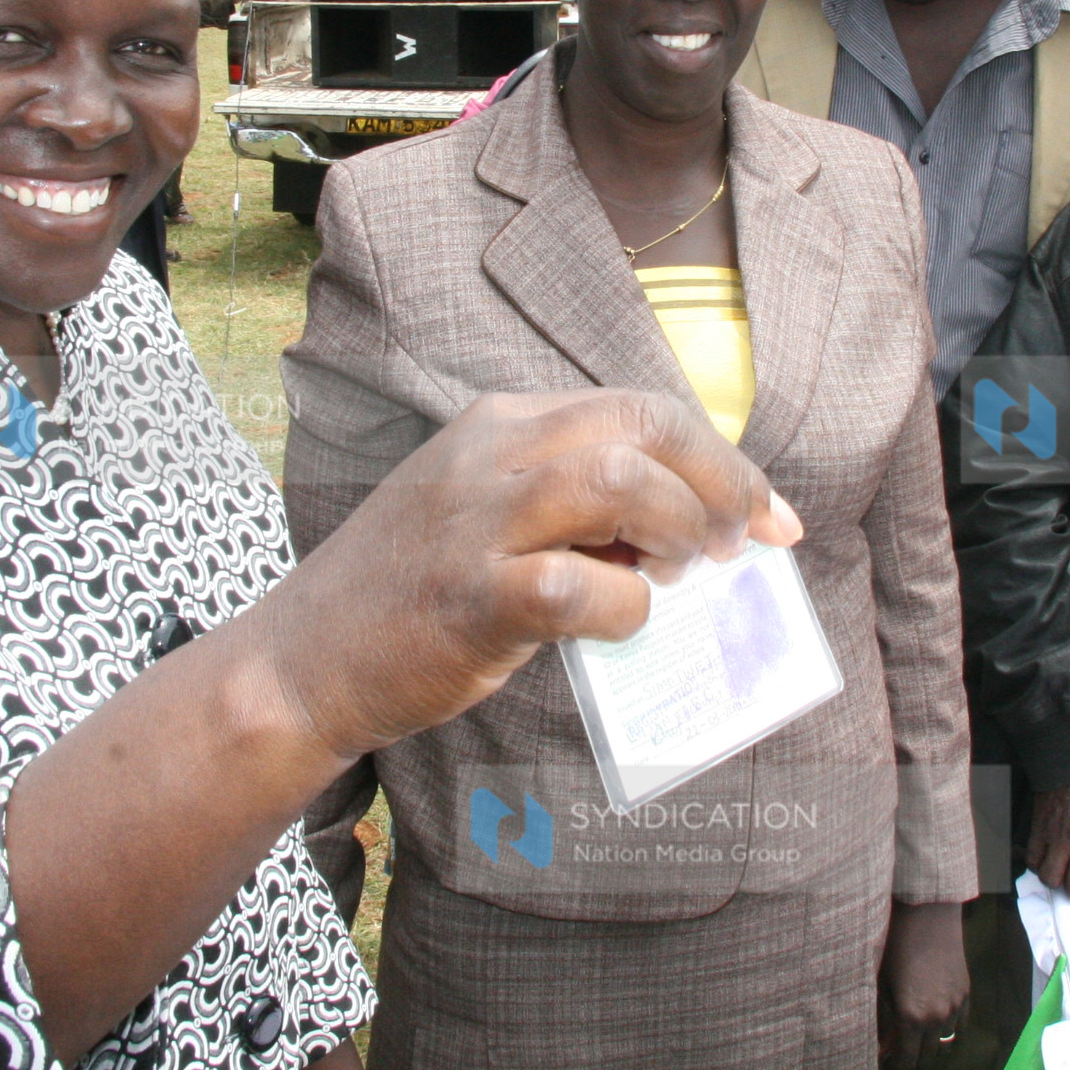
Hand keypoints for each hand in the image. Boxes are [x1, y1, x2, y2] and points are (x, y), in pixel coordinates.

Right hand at [12, 388, 800, 1065]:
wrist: (303, 662)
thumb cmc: (410, 596)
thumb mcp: (486, 515)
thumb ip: (573, 509)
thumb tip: (688, 535)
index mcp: (499, 424)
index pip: (635, 407)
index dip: (719, 456)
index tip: (767, 510)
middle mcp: (490, 454)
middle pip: (640, 425)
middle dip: (722, 480)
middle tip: (751, 540)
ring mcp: (476, 522)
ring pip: (616, 481)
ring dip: (681, 527)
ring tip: (692, 573)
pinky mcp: (470, 597)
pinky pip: (578, 587)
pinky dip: (625, 606)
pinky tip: (623, 622)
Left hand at [877, 900, 969, 1069]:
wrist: (927, 913)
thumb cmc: (894, 943)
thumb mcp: (880, 982)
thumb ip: (881, 1018)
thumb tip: (880, 1046)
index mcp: (912, 1016)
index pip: (906, 1062)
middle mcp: (938, 1017)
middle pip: (928, 1060)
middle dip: (911, 1068)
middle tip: (896, 1068)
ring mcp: (956, 1006)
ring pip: (946, 1046)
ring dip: (931, 1053)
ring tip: (914, 1052)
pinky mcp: (967, 994)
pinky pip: (960, 1027)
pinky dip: (947, 1035)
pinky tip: (933, 1033)